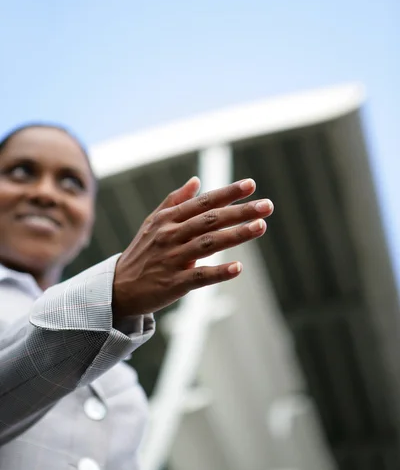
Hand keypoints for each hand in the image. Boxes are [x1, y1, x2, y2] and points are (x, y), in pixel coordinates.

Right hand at [112, 176, 273, 317]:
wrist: (118, 288)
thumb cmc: (142, 253)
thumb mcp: (152, 222)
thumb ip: (175, 201)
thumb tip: (196, 180)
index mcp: (168, 219)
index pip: (203, 202)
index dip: (227, 193)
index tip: (252, 185)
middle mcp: (170, 235)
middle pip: (210, 220)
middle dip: (240, 211)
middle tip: (267, 206)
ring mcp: (172, 259)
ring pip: (209, 244)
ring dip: (236, 235)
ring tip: (261, 227)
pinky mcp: (174, 283)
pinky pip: (199, 276)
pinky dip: (219, 272)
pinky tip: (238, 268)